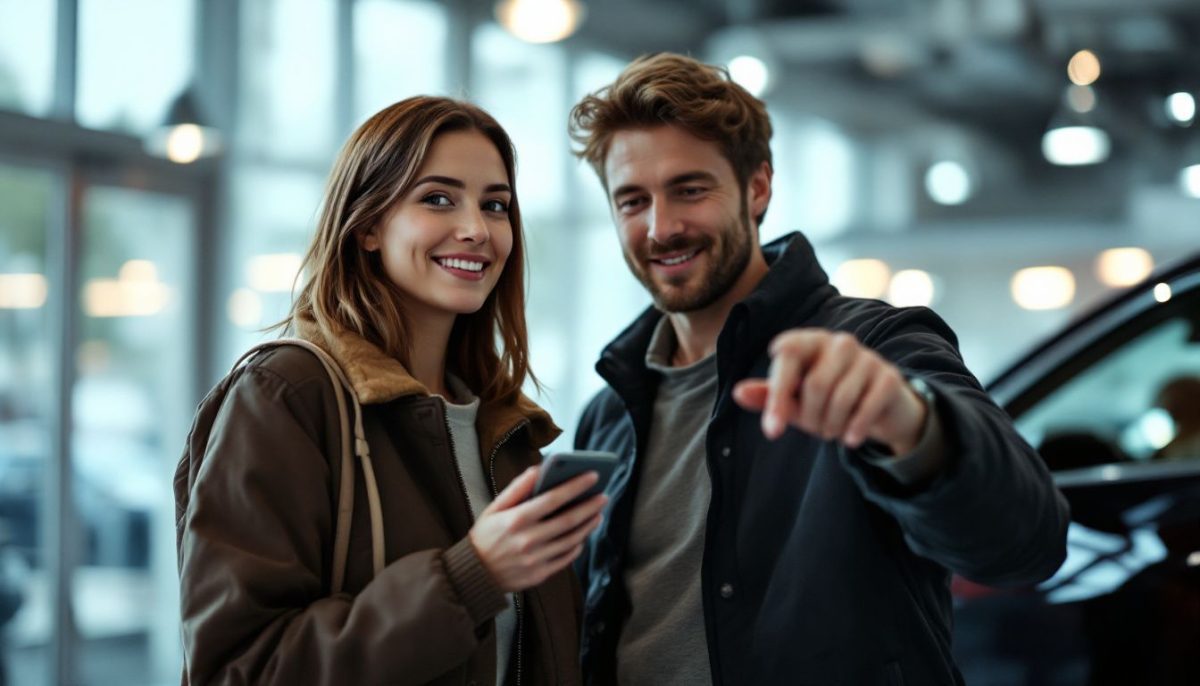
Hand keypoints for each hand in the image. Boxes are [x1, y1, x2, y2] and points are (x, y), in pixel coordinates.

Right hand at [469, 467, 606, 592]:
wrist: (474, 574)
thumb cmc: (485, 535)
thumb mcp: (494, 508)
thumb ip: (517, 488)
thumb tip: (539, 469)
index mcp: (516, 519)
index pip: (553, 498)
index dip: (575, 486)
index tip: (592, 476)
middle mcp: (528, 540)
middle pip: (568, 520)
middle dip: (589, 506)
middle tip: (603, 496)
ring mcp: (535, 559)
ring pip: (571, 540)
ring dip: (588, 526)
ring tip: (597, 514)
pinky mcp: (539, 574)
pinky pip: (565, 558)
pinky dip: (577, 546)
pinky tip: (582, 535)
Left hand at [731, 329, 927, 454]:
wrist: (879, 408)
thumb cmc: (827, 401)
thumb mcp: (795, 401)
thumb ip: (769, 396)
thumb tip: (737, 392)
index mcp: (809, 340)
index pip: (786, 355)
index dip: (777, 394)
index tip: (772, 431)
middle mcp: (839, 342)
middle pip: (815, 384)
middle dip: (811, 418)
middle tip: (815, 429)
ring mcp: (867, 357)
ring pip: (841, 398)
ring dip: (832, 426)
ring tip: (831, 432)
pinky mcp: (889, 377)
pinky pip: (866, 407)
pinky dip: (854, 429)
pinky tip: (849, 439)